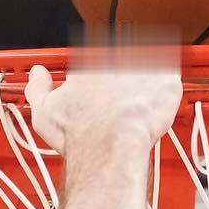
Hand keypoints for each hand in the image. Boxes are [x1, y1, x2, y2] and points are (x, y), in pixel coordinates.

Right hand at [25, 55, 182, 161]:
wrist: (109, 148)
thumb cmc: (80, 135)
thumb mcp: (44, 113)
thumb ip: (38, 89)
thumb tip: (37, 74)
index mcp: (89, 64)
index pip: (97, 61)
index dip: (100, 80)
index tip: (101, 94)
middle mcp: (116, 60)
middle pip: (123, 63)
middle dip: (124, 81)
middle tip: (123, 103)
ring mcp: (143, 70)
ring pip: (148, 70)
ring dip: (146, 84)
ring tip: (140, 106)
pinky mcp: (167, 83)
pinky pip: (171, 79)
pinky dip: (167, 90)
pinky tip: (157, 105)